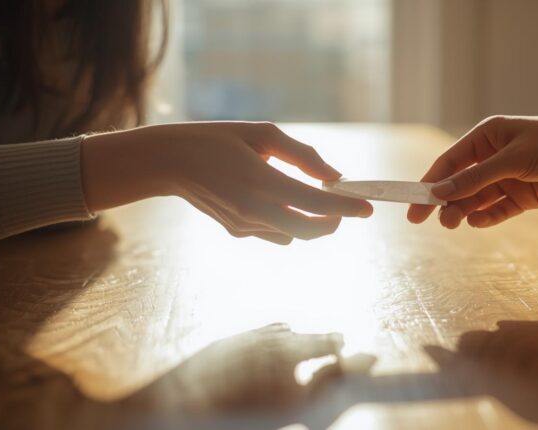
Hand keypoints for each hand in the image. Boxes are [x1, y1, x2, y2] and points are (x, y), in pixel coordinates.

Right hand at [82, 122, 372, 243]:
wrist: (170, 162)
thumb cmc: (217, 138)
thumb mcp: (262, 134)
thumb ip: (302, 155)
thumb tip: (334, 175)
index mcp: (262, 180)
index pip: (316, 203)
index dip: (347, 207)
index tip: (368, 208)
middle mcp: (255, 209)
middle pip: (311, 231)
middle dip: (334, 222)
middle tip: (343, 206)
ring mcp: (245, 225)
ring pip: (294, 234)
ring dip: (310, 221)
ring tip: (309, 197)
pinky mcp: (237, 232)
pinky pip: (275, 233)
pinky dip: (286, 222)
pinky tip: (275, 201)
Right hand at [407, 114, 537, 227]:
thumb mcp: (512, 159)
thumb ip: (475, 178)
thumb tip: (439, 193)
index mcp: (486, 137)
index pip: (450, 162)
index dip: (430, 182)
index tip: (413, 202)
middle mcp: (492, 157)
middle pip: (460, 183)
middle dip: (445, 201)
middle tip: (432, 221)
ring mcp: (507, 178)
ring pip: (476, 199)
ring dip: (463, 211)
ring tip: (453, 223)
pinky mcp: (521, 196)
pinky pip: (497, 210)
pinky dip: (486, 217)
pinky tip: (477, 222)